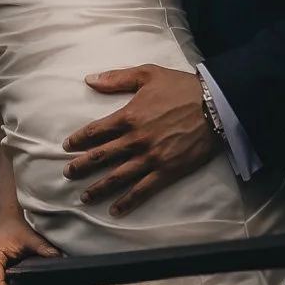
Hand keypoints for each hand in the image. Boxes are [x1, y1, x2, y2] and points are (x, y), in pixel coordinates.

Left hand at [62, 64, 218, 216]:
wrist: (216, 106)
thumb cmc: (181, 87)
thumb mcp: (147, 74)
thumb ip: (116, 78)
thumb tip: (89, 80)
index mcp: (128, 116)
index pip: (95, 131)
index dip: (79, 139)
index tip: (68, 146)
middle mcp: (135, 140)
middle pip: (101, 156)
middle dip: (82, 166)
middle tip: (67, 173)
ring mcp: (151, 158)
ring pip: (118, 177)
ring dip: (99, 188)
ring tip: (84, 196)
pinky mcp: (168, 171)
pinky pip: (143, 190)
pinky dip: (128, 201)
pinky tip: (115, 210)